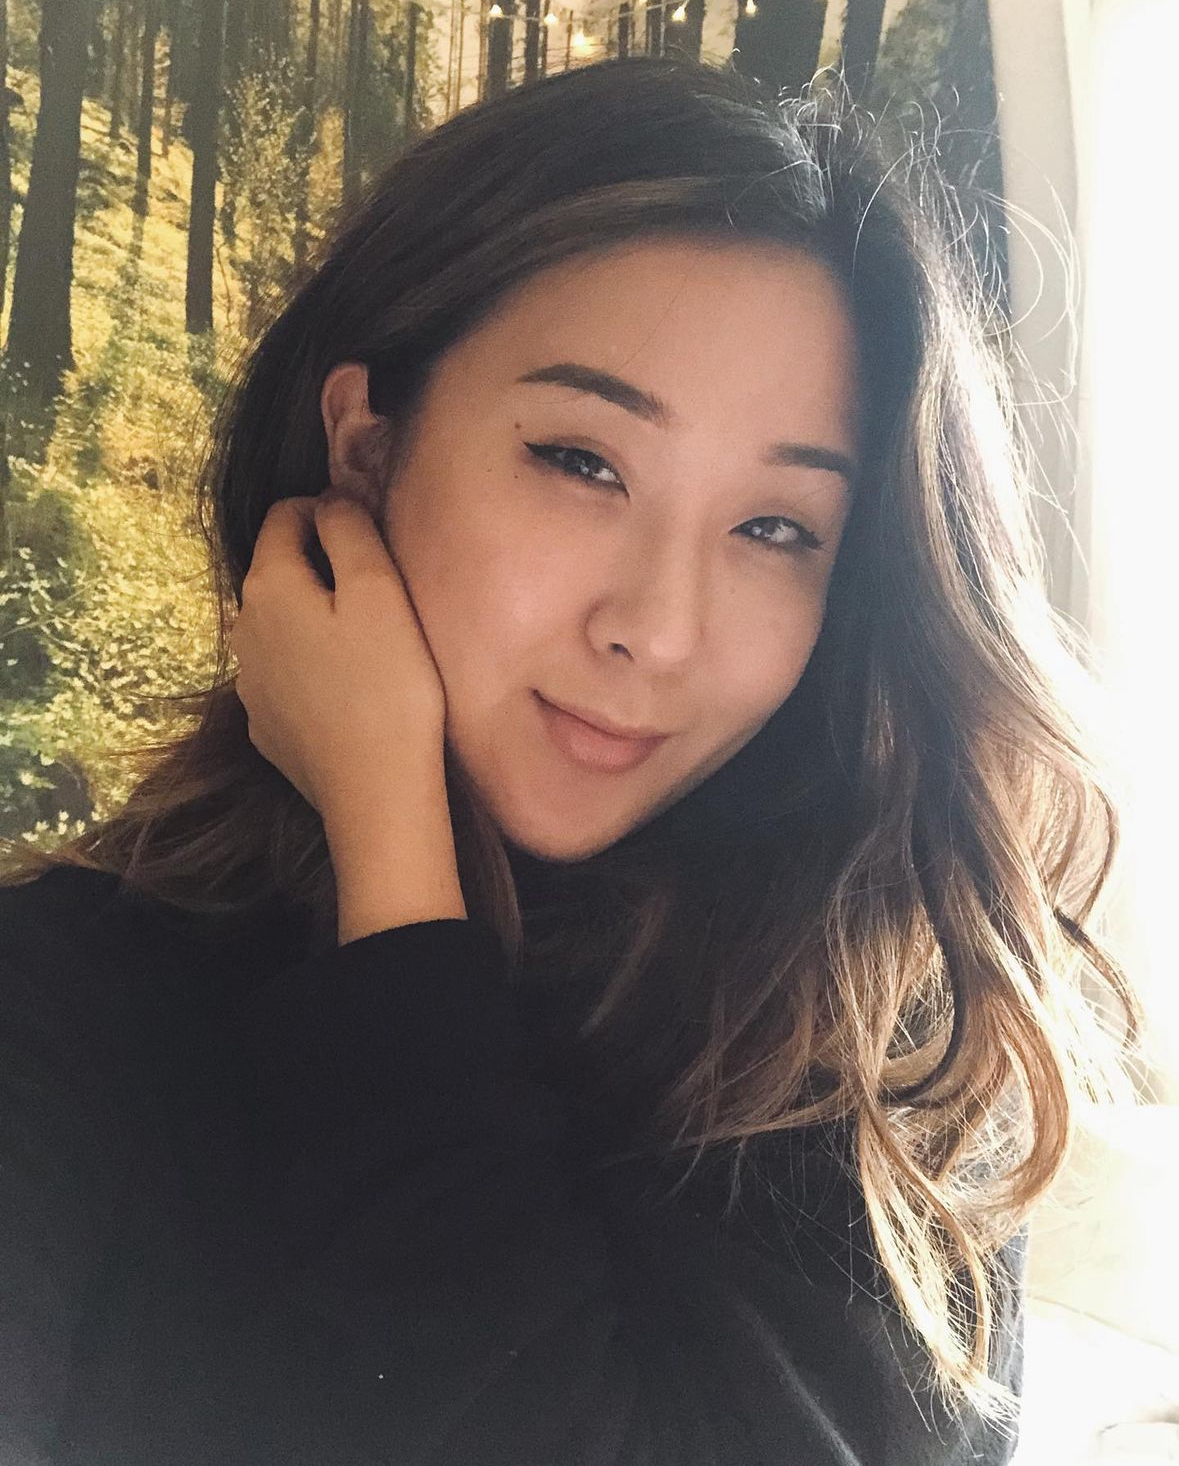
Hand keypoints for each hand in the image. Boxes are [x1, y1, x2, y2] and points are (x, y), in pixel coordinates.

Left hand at [231, 493, 465, 939]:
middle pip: (279, 571)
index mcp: (269, 585)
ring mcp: (249, 684)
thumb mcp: (380, 590)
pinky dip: (312, 670)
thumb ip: (350, 528)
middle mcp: (243, 628)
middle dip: (322, 568)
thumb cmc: (391, 685)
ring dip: (315, 621)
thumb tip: (330, 499)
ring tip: (368, 646)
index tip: (371, 538)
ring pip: (280, 626)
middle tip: (380, 594)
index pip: (285, 515)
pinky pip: (286, 676)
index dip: (329, 512)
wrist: (378, 793)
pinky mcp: (266, 727)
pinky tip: (350, 692)